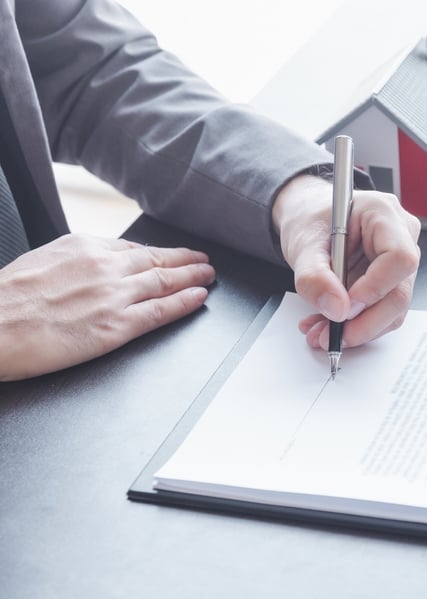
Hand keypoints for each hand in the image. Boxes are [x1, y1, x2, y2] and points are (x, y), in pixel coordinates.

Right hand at [0, 234, 213, 380]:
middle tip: (204, 261)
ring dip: (193, 277)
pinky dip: (185, 302)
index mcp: (82, 247)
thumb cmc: (6, 300)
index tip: (172, 254)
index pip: (132, 248)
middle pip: (155, 260)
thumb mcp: (41, 263)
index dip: (158, 253)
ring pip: (165, 282)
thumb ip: (73, 264)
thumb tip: (87, 270)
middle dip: (184, 260)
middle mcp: (103, 266)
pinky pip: (160, 311)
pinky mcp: (116, 325)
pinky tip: (199, 298)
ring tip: (208, 276)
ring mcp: (113, 295)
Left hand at [272, 175, 419, 348]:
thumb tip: (336, 309)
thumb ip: (314, 276)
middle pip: (399, 292)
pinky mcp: (392, 284)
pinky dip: (356, 325)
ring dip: (358, 329)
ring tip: (322, 333)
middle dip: (365, 321)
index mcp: (384, 214)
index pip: (399, 257)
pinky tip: (329, 324)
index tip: (345, 307)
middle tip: (333, 335)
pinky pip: (382, 313)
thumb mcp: (303, 243)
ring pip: (393, 309)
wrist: (310, 221)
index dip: (375, 288)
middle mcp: (402, 238)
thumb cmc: (311, 220)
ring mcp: (400, 264)